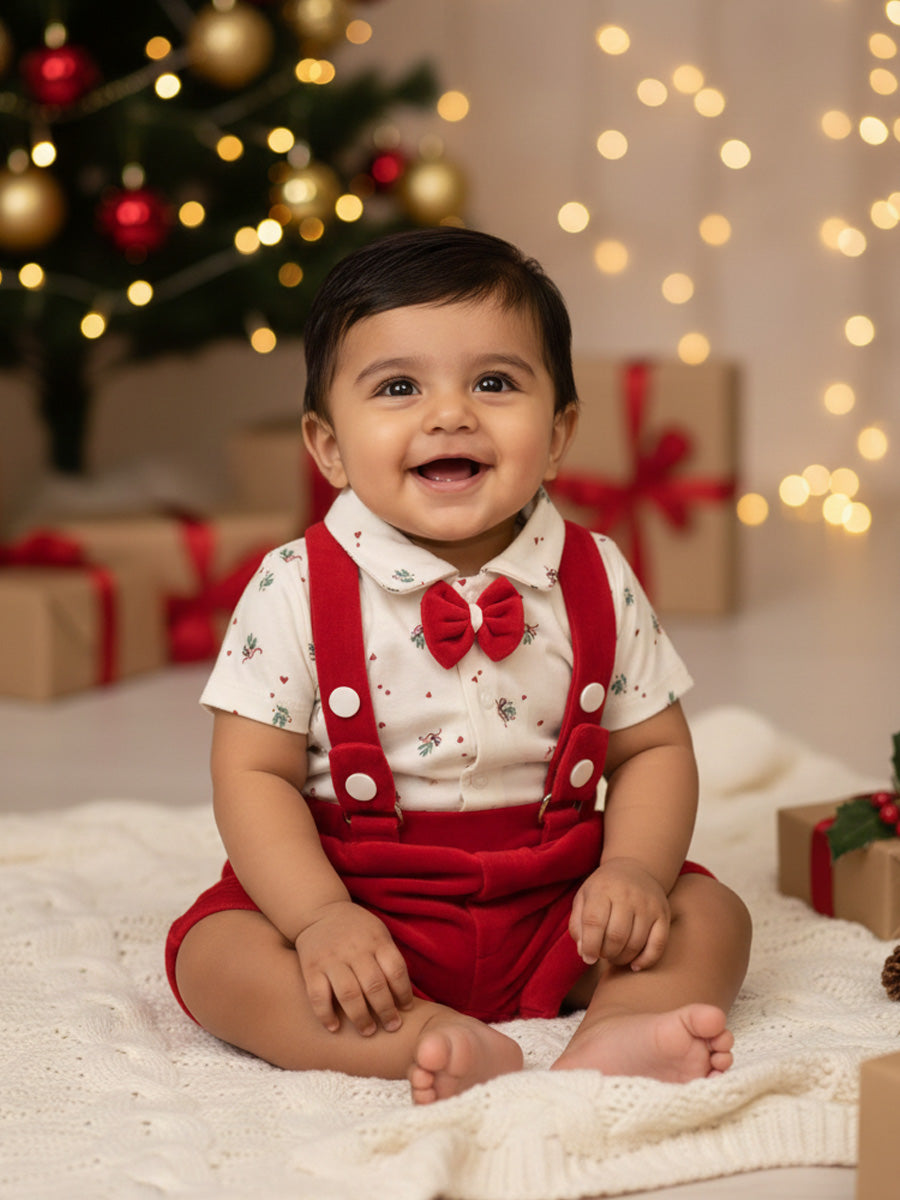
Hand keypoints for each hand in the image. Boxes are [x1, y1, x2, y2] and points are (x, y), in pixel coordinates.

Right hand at [294, 900, 413, 1035]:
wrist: (320, 912)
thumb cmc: (357, 930)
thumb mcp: (378, 933)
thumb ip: (389, 958)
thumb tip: (405, 995)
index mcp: (376, 940)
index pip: (396, 970)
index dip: (404, 993)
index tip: (406, 1010)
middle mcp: (355, 950)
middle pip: (374, 985)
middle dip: (386, 1011)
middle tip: (392, 1027)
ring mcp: (332, 959)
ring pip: (349, 994)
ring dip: (360, 1017)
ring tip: (368, 1031)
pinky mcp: (311, 968)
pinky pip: (318, 996)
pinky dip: (326, 1015)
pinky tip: (334, 1028)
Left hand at [569, 858, 669, 971]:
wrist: (634, 868)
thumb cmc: (603, 890)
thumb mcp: (583, 899)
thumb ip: (578, 925)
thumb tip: (585, 953)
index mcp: (603, 889)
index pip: (594, 922)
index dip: (590, 945)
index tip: (588, 957)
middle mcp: (627, 895)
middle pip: (616, 936)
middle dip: (606, 953)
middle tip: (603, 954)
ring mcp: (647, 905)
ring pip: (636, 943)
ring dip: (622, 958)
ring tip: (615, 956)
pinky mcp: (663, 914)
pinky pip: (658, 945)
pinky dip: (646, 960)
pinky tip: (634, 965)